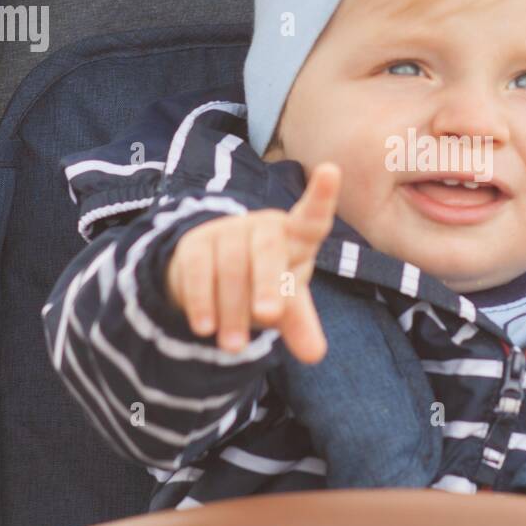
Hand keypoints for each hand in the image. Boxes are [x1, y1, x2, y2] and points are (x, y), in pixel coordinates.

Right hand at [165, 162, 341, 362]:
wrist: (213, 277)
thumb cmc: (265, 283)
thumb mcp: (286, 303)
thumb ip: (300, 324)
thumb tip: (315, 355)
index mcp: (296, 236)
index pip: (312, 217)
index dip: (321, 197)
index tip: (330, 170)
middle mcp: (263, 228)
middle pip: (268, 251)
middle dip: (269, 283)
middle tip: (268, 315)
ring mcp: (228, 231)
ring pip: (232, 267)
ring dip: (233, 310)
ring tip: (234, 347)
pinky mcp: (195, 244)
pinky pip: (199, 271)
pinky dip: (202, 301)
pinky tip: (204, 327)